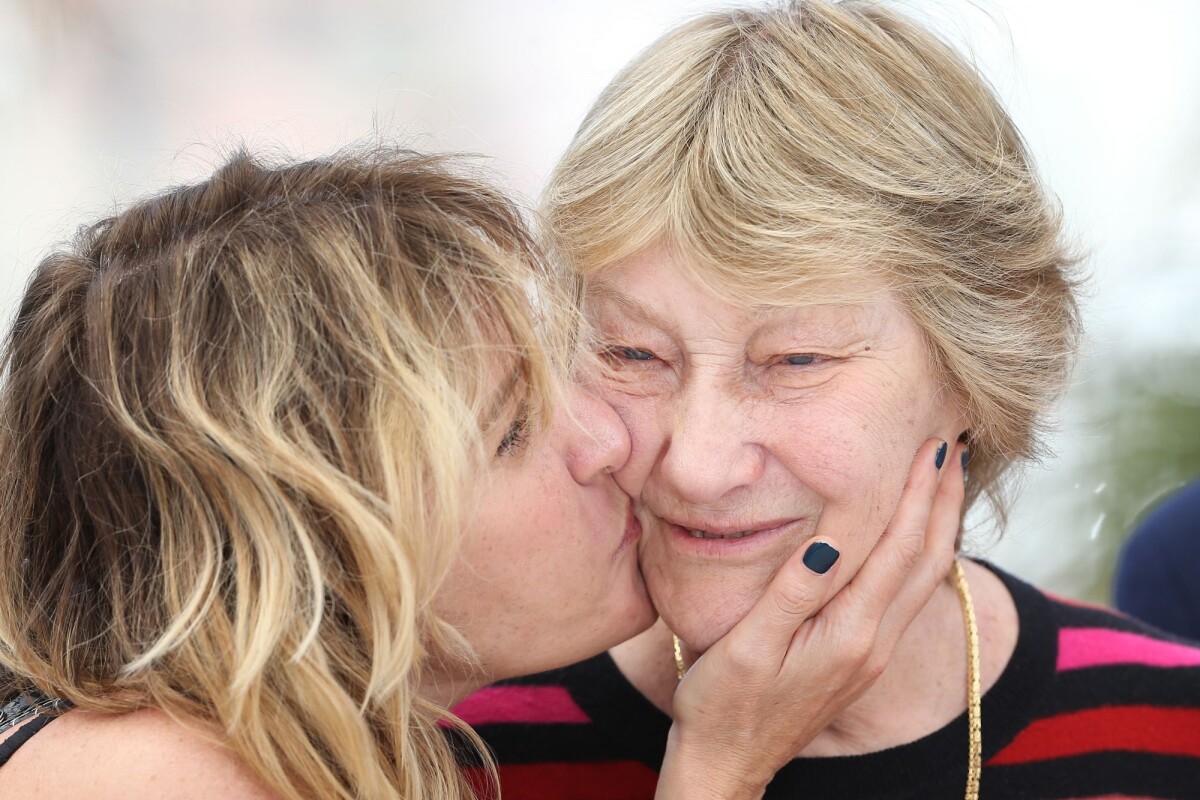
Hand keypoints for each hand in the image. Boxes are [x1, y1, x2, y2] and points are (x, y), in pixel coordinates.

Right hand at [655, 438, 966, 799]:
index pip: (899, 549)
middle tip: (959, 444)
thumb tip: (833, 540)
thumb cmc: (723, 704)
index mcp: (850, 634)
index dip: (919, 494)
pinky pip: (906, 595)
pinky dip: (919, 553)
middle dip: (945, 500)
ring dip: (939, 524)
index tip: (936, 445)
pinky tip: (911, 536)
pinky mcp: (860, 659)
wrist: (726, 764)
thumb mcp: (747, 647)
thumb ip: (793, 592)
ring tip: (946, 480)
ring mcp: (871, 654)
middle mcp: (873, 643)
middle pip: (928, 560)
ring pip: (924, 579)